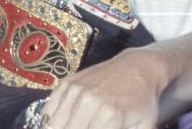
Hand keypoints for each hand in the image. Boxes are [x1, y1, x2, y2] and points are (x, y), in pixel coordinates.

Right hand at [43, 48, 168, 128]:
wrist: (138, 67)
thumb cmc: (142, 101)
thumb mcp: (142, 128)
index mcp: (110, 117)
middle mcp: (89, 102)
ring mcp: (76, 91)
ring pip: (54, 125)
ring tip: (80, 126)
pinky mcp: (67, 83)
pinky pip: (48, 111)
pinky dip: (53, 122)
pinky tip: (66, 123)